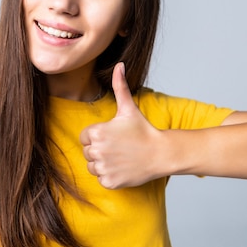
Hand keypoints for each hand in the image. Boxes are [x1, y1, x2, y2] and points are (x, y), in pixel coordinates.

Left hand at [79, 63, 165, 188]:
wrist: (161, 153)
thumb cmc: (143, 130)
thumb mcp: (129, 108)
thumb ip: (120, 86)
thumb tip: (119, 65)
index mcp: (96, 132)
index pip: (85, 137)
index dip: (98, 136)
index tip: (114, 136)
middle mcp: (96, 151)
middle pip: (87, 152)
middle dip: (100, 150)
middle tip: (120, 147)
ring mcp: (103, 168)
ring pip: (92, 167)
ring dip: (103, 164)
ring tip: (121, 157)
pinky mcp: (109, 182)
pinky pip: (101, 179)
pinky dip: (110, 176)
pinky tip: (123, 168)